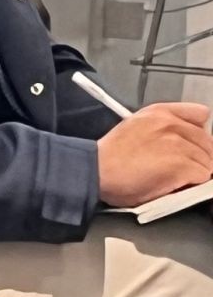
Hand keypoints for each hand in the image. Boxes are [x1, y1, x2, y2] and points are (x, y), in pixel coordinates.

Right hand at [97, 103, 212, 205]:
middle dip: (198, 156)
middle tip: (181, 167)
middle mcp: (171, 124)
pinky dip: (192, 183)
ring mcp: (178, 144)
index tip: (190, 143)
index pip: (200, 114)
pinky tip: (174, 183)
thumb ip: (160, 128)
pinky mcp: (182, 165)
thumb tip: (182, 141)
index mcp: (159, 113)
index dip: (197, 132)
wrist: (95, 170)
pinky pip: (202, 176)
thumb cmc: (110, 156)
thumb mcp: (134, 126)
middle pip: (208, 142)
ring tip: (174, 177)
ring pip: (207, 161)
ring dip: (195, 171)